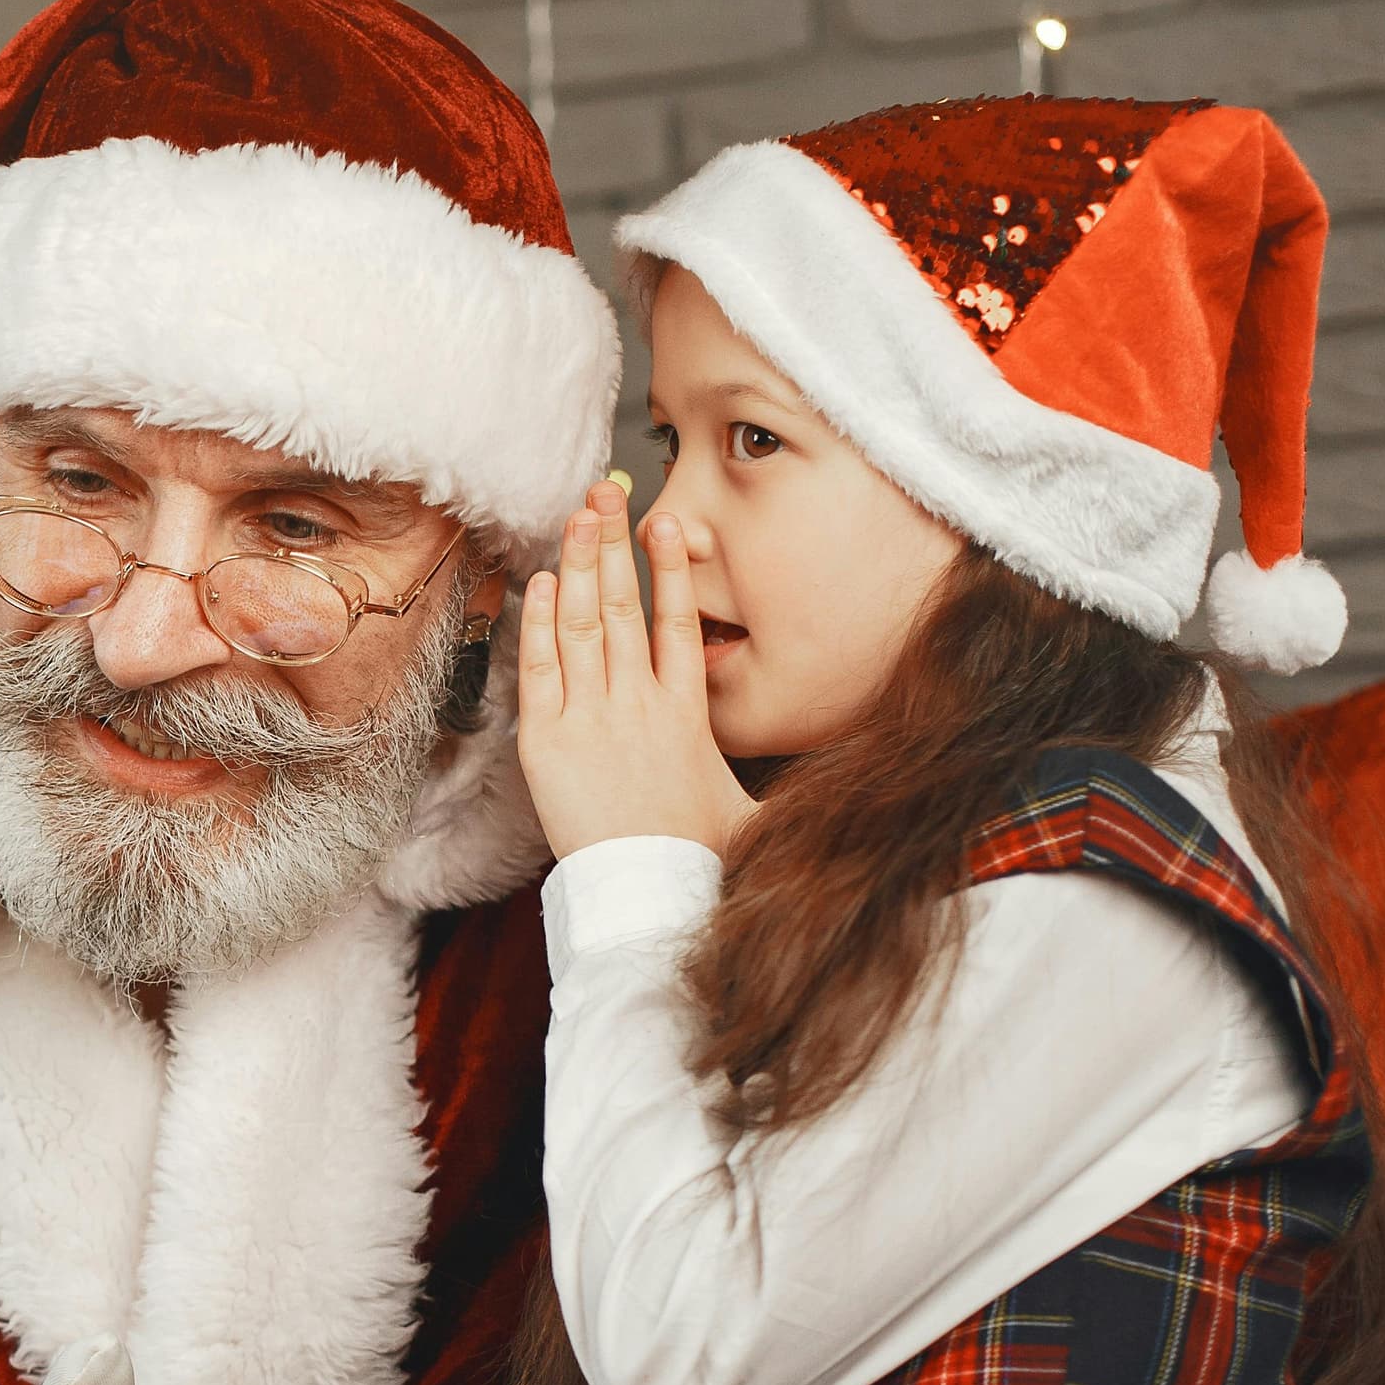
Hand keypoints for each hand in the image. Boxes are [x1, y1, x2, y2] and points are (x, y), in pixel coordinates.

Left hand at [513, 481, 755, 857]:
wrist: (651, 891)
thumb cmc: (699, 861)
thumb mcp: (751, 816)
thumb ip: (775, 790)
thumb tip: (844, 797)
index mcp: (688, 712)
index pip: (679, 622)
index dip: (669, 568)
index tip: (665, 523)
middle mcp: (640, 702)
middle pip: (624, 604)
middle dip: (613, 543)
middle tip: (603, 493)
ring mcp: (592, 716)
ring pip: (583, 623)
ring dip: (578, 564)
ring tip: (576, 518)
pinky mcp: (548, 740)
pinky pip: (542, 666)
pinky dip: (540, 621)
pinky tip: (544, 582)